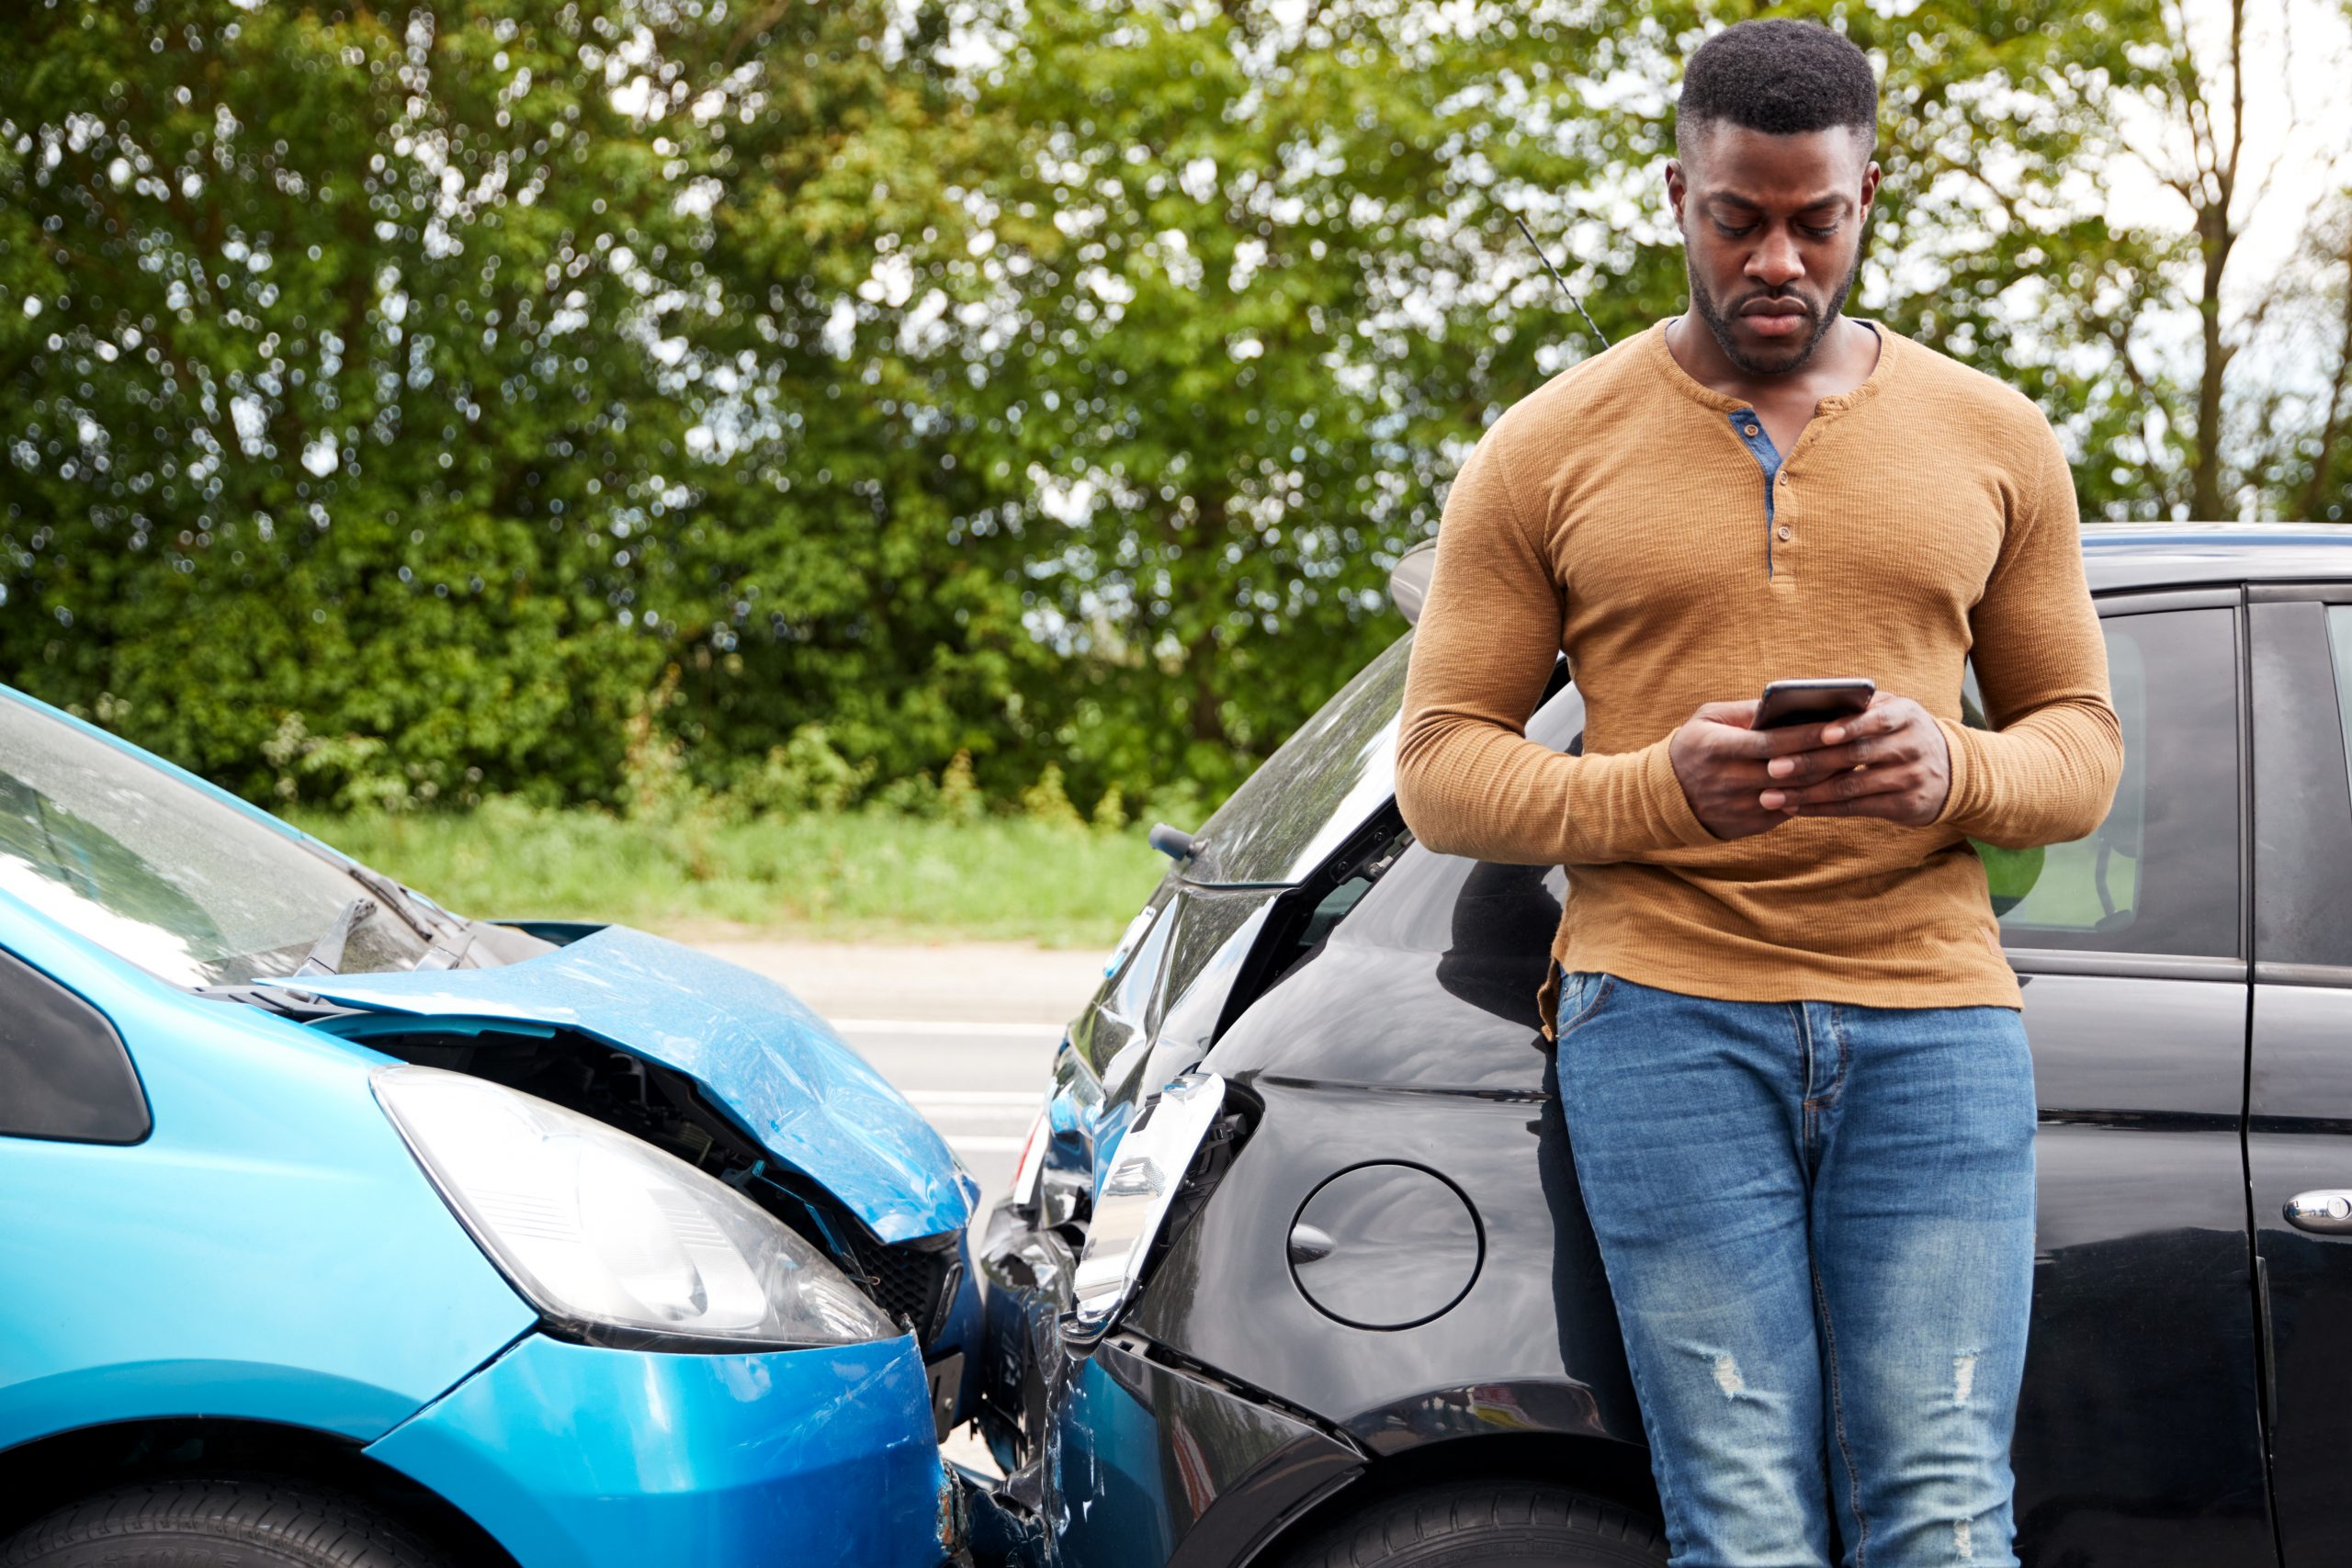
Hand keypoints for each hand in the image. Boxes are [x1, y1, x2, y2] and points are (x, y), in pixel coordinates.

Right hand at [1668, 699, 1857, 839]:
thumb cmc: (1693, 746)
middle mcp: (1729, 780)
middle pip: (1788, 770)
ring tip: (1851, 761)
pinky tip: (1830, 783)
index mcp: (1718, 748)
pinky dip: (1811, 797)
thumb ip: (1745, 711)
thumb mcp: (1708, 718)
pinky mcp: (1748, 825)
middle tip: (1858, 743)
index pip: (1771, 742)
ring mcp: (1739, 806)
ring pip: (1794, 794)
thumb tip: (1786, 702)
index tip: (1837, 725)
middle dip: (1826, 757)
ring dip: (1825, 779)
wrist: (1664, 797)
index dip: (1806, 735)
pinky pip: (1788, 811)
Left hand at [1755, 693, 1951, 825]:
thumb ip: (1859, 708)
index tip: (1821, 733)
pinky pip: (1856, 809)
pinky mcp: (1905, 806)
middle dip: (1810, 762)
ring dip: (1807, 793)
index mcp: (1905, 715)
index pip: (1877, 719)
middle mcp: (1912, 745)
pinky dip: (1821, 809)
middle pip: (1855, 755)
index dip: (1850, 726)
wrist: (1953, 772)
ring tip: (1772, 796)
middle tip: (1772, 768)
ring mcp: (1910, 778)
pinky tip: (1794, 808)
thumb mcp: (1893, 714)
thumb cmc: (1902, 735)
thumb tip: (1803, 705)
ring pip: (1851, 787)